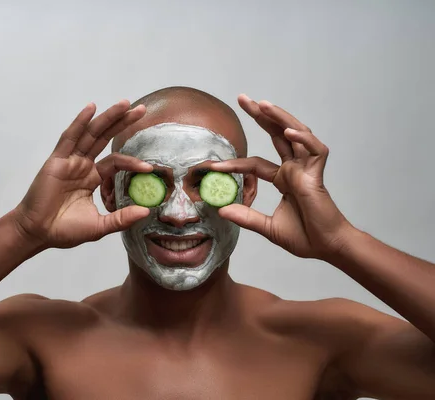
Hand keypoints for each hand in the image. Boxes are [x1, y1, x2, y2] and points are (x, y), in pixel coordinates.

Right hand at [12, 100, 152, 248]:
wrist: (38, 233)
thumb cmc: (65, 230)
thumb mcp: (99, 226)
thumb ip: (121, 218)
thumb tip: (146, 211)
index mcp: (92, 178)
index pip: (115, 162)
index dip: (132, 161)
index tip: (149, 167)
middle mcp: (82, 165)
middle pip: (105, 138)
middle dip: (122, 122)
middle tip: (142, 109)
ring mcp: (69, 161)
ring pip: (91, 133)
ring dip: (107, 117)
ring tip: (125, 104)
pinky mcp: (57, 160)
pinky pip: (70, 137)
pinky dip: (80, 122)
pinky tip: (91, 108)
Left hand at [211, 94, 351, 258]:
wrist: (326, 248)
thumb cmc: (304, 238)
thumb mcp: (268, 227)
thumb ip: (247, 217)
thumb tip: (221, 210)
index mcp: (284, 179)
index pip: (255, 163)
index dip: (235, 163)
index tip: (212, 165)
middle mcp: (295, 169)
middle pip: (277, 135)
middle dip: (261, 115)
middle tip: (242, 98)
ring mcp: (307, 169)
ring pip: (296, 134)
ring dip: (280, 117)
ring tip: (262, 104)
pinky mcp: (318, 174)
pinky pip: (314, 150)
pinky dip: (303, 139)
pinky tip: (289, 131)